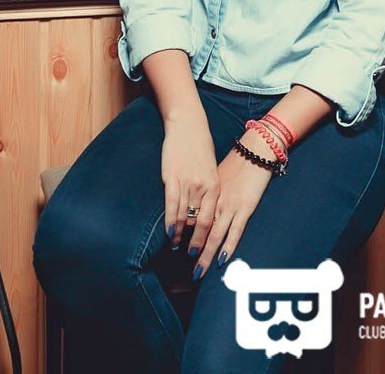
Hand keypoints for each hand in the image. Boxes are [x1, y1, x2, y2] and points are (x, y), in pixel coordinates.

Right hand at [160, 112, 217, 250]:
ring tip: (175, 248)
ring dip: (179, 235)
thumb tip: (205, 211)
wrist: (188, 125)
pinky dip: (170, 221)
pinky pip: (171, 205)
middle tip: (194, 259)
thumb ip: (209, 190)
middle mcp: (203, 187)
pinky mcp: (172, 178)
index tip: (208, 252)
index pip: (213, 218)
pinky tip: (169, 232)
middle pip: (200, 222)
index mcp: (215, 185)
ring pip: (184, 216)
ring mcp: (187, 183)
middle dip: (197, 243)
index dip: (210, 238)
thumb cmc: (200, 148)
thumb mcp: (211, 169)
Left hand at [193, 130, 275, 274]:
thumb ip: (209, 192)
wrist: (255, 149)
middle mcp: (215, 202)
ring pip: (214, 235)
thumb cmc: (236, 162)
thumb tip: (200, 205)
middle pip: (199, 230)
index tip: (175, 247)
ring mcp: (230, 206)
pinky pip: (235, 231)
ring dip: (205, 254)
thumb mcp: (217, 176)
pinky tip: (221, 259)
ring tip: (198, 270)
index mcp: (207, 194)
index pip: (192, 217)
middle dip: (192, 249)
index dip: (183, 234)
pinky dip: (228, 246)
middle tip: (183, 265)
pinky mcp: (245, 208)